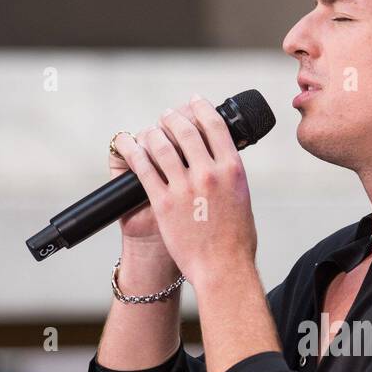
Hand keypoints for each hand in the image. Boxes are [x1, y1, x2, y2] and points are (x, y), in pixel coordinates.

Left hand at [112, 96, 257, 284]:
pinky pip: (143, 168)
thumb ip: (230, 176)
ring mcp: (184, 187)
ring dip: (152, 132)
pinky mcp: (163, 203)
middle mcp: (209, 173)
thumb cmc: (236, 241)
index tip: (193, 101)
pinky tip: (129, 146)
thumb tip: (222, 159)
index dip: (200, 107)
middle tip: (166, 115)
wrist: (223, 269)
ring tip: (149, 131)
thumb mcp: (242, 198)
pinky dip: (133, 152)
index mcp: (233, 169)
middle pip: (185, 129)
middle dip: (172, 117)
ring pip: (160, 144)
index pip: (214, 125)